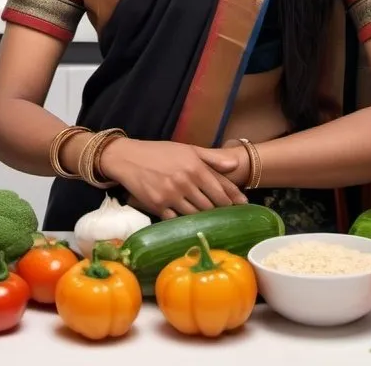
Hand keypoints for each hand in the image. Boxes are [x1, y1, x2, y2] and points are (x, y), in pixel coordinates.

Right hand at [99, 139, 247, 218]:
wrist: (129, 158)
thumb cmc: (160, 152)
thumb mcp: (188, 149)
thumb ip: (212, 157)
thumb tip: (235, 164)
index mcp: (195, 167)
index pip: (220, 188)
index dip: (233, 199)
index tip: (242, 206)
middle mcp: (185, 182)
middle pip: (210, 204)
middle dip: (220, 210)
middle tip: (228, 216)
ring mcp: (172, 195)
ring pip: (195, 214)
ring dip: (203, 217)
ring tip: (210, 220)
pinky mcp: (158, 206)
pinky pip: (177, 219)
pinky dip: (183, 221)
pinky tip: (188, 222)